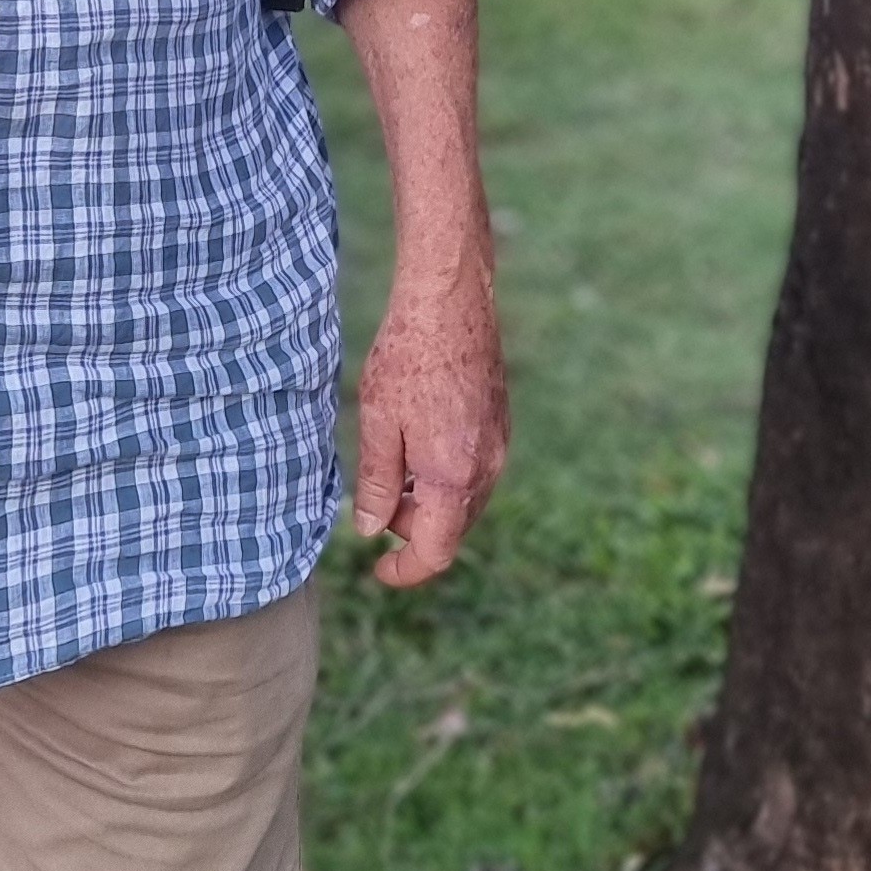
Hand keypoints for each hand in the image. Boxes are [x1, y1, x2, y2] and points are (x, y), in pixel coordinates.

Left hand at [351, 257, 509, 588]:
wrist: (451, 299)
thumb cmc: (408, 357)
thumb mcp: (377, 423)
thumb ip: (375, 484)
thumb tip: (369, 531)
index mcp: (454, 478)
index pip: (435, 553)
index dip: (405, 571)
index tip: (379, 571)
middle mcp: (485, 469)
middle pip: (453, 530)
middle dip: (413, 530)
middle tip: (376, 502)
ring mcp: (499, 445)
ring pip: (466, 501)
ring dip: (431, 503)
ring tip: (395, 467)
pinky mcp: (500, 423)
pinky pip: (476, 471)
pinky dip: (448, 476)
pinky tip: (420, 442)